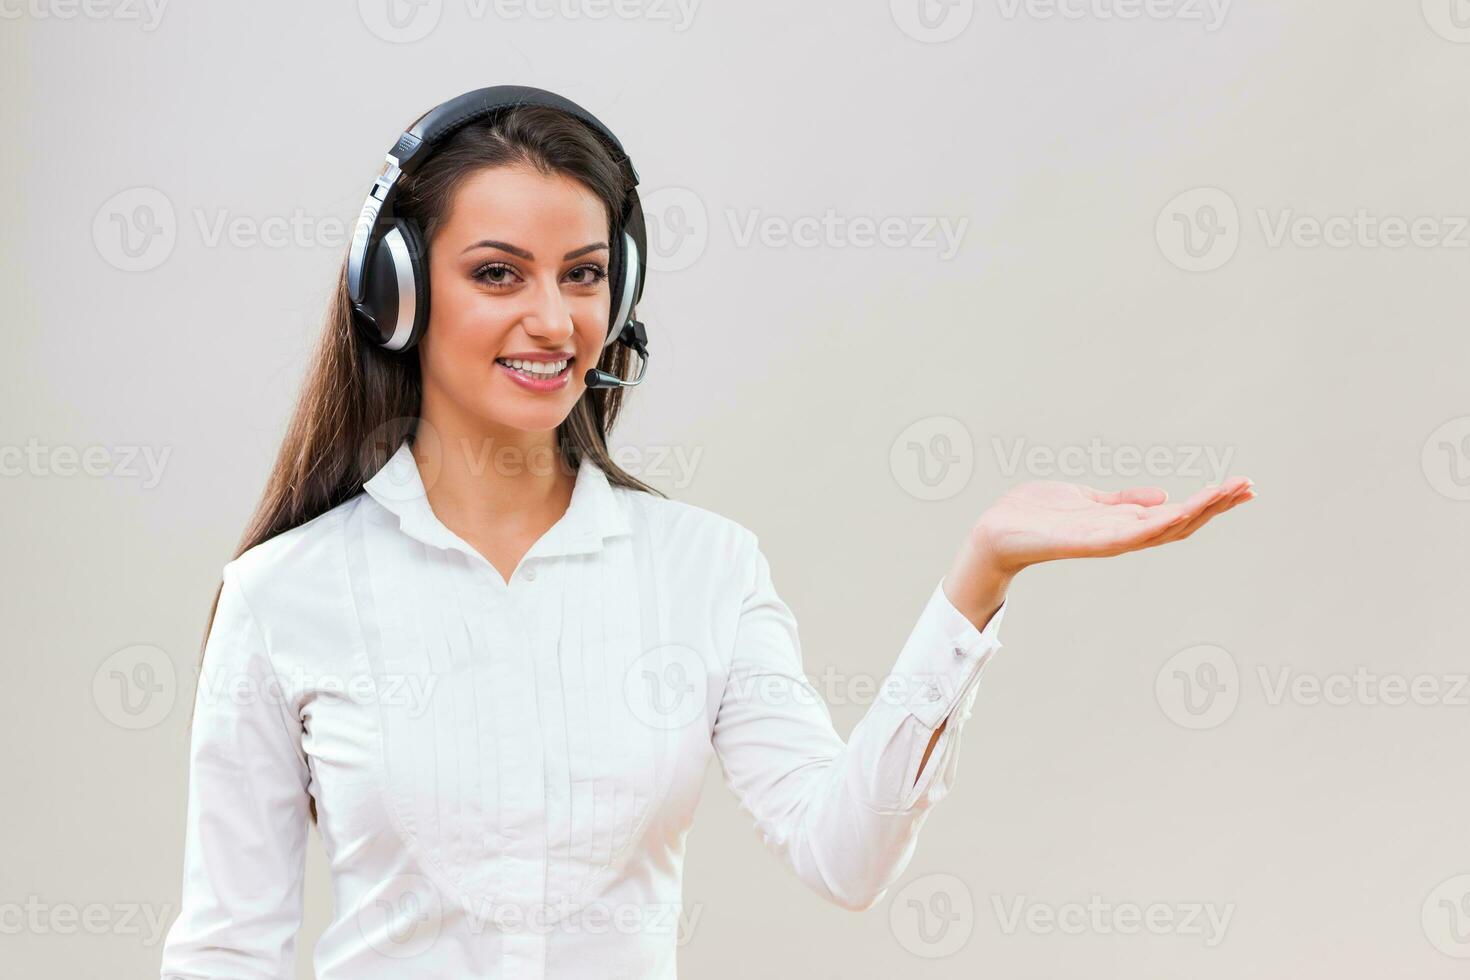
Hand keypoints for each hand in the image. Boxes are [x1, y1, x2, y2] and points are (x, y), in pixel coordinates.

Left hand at [941, 477, 1255, 630]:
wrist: (996, 531)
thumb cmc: (1035, 514)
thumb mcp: (1085, 498)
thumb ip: (1121, 501)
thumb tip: (1160, 496)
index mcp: (1123, 523)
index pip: (1176, 514)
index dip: (1209, 502)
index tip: (1240, 487)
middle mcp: (1122, 535)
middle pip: (1180, 522)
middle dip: (1215, 505)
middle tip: (1251, 487)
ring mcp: (1108, 541)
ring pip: (1163, 529)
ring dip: (1198, 511)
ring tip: (1230, 493)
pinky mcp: (1089, 542)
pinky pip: (1129, 535)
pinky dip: (1157, 525)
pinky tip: (1180, 511)